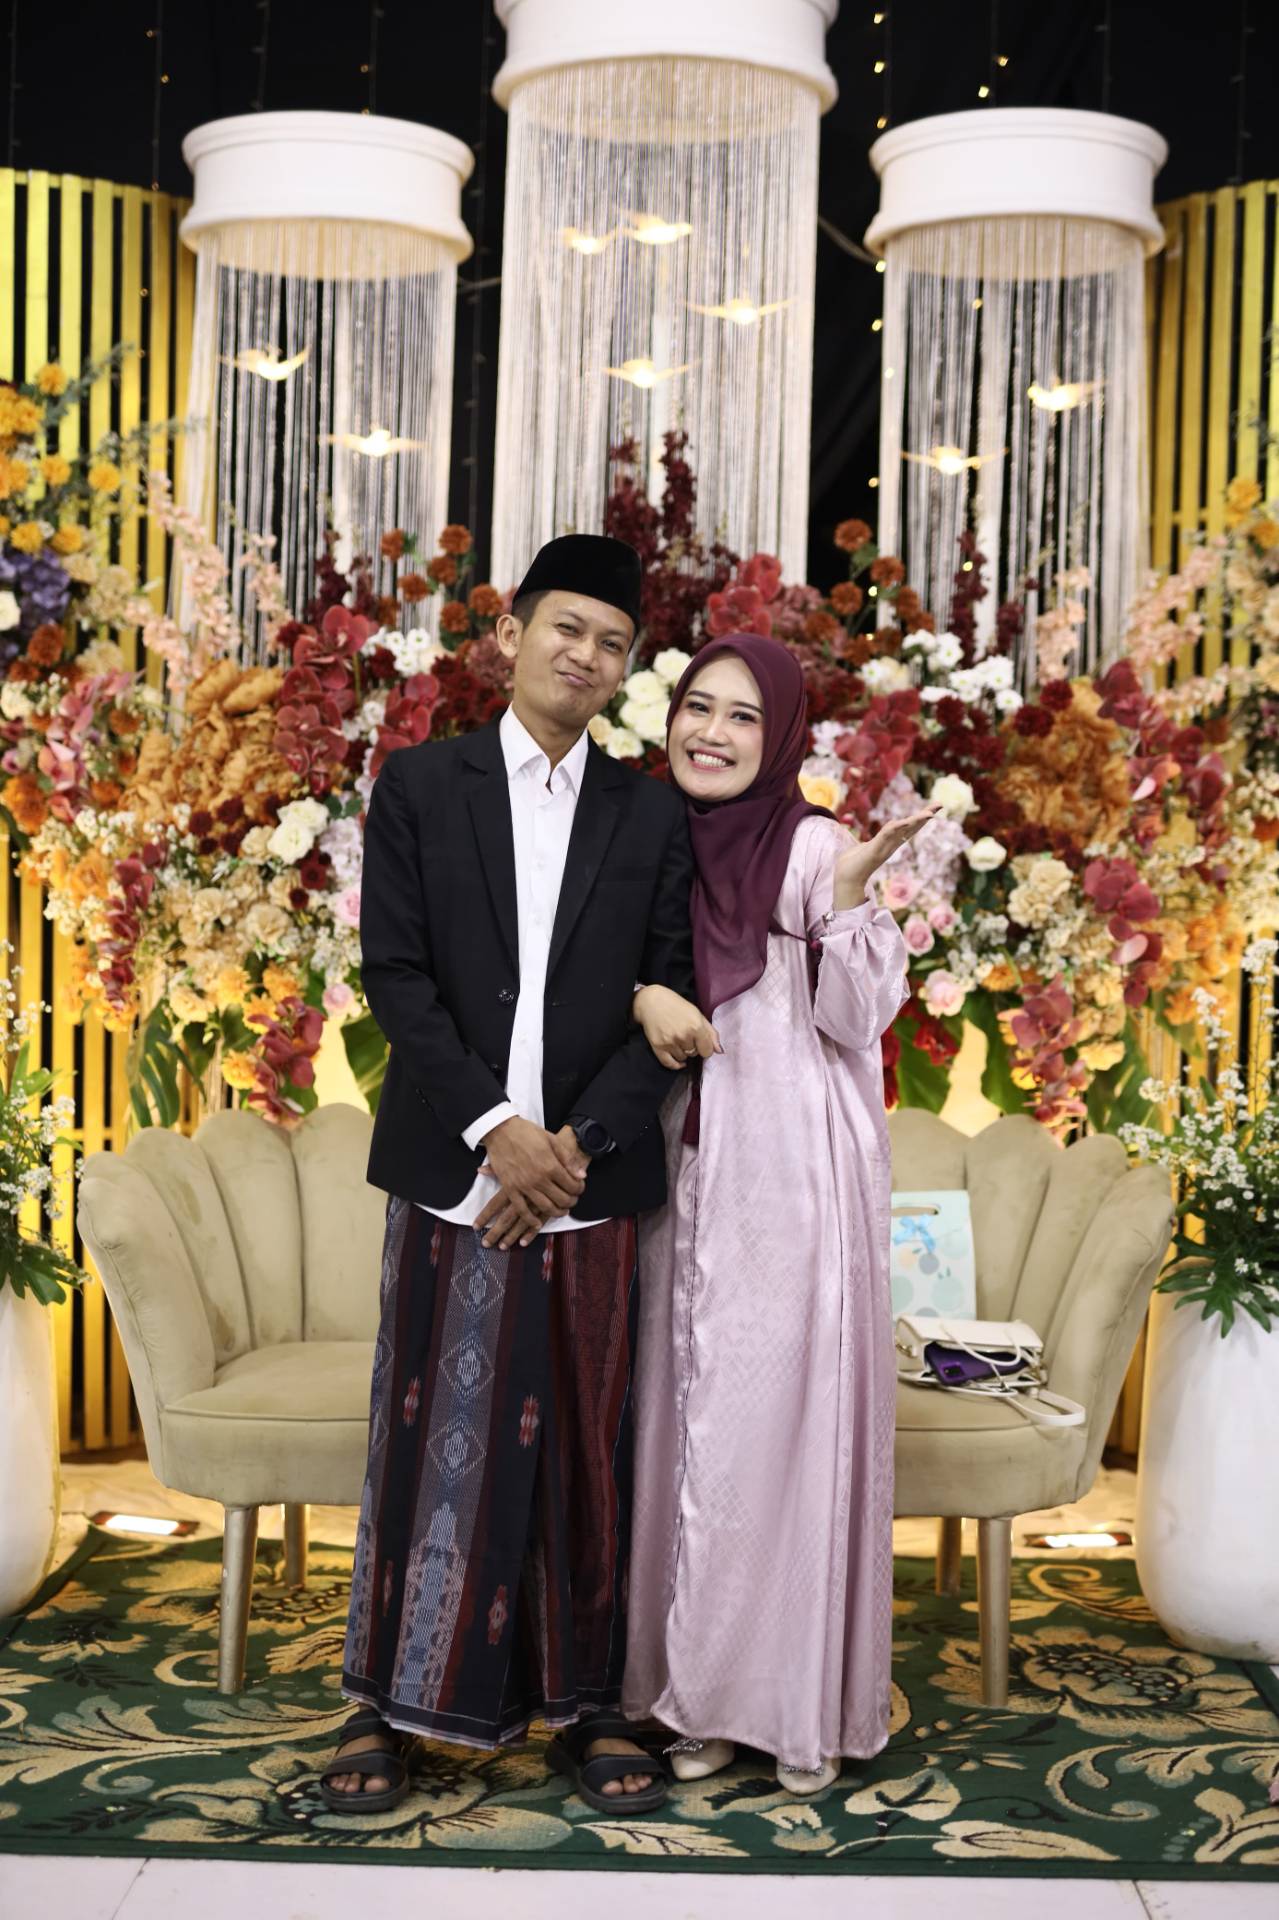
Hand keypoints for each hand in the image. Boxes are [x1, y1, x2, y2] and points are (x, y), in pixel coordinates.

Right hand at [476, 1117, 585, 1248]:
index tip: (580, 1188)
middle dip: (571, 1202)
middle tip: (572, 1201)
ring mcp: (524, 1186)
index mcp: (551, 1165)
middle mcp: (539, 1179)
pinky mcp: (510, 1189)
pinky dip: (530, 1220)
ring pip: (545, 1207)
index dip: (579, 1189)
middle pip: (561, 1199)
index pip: (572, 1185)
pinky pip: (521, 1210)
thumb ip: (567, 1159)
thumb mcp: (551, 1139)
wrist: (500, 1130)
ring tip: (561, 1210)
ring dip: (556, 1212)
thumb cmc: (527, 1132)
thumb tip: (582, 1176)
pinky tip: (537, 1223)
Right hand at [632, 984, 721, 1071]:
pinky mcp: (658, 1046)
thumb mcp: (697, 1014)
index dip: (705, 1048)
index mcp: (696, 1027)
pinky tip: (679, 1062)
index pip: (707, 1051)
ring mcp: (670, 1042)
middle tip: (686, 1036)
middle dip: (693, 1047)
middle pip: (694, 1053)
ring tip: (678, 1040)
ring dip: (682, 1052)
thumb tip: (719, 1051)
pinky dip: (675, 1065)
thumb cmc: (677, 1005)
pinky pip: (669, 1063)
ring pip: (682, 1057)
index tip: (701, 1043)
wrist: (652, 1001)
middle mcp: (683, 1036)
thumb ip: (711, 1033)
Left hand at [833, 804, 943, 909]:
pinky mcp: (874, 850)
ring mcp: (883, 848)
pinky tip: (906, 821)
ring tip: (930, 814)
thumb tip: (864, 845)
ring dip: (916, 821)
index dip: (920, 819)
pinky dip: (897, 828)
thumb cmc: (851, 865)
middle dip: (925, 816)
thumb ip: (868, 846)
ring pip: (903, 831)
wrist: (845, 881)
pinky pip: (887, 835)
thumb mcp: (862, 850)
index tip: (933, 809)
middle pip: (912, 828)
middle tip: (940, 805)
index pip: (908, 828)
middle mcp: (890, 845)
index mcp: (888, 843)